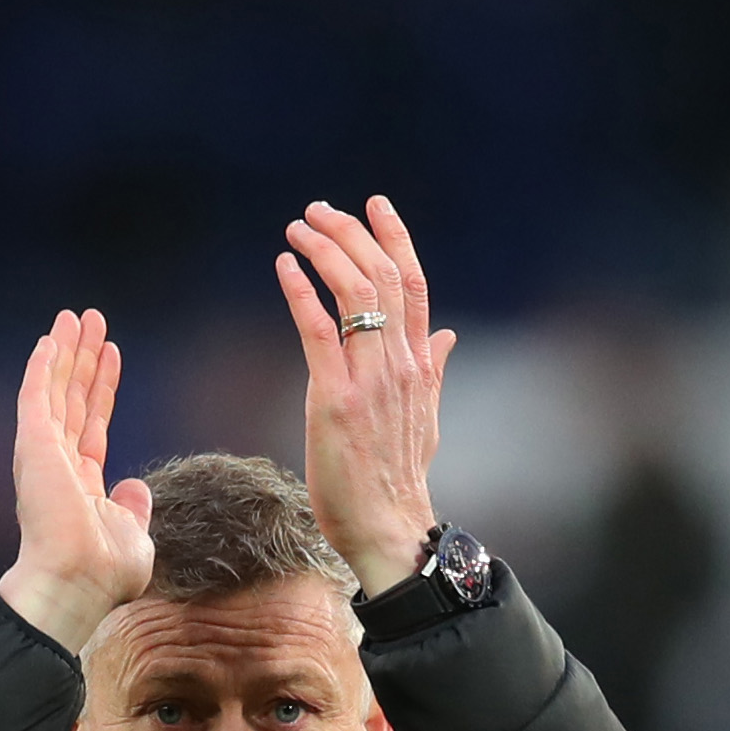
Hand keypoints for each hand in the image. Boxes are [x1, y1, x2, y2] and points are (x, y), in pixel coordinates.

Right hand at [0, 309, 151, 654]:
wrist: (78, 583)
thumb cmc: (105, 574)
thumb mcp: (134, 537)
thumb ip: (132, 509)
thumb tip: (135, 486)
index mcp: (81, 484)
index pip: (93, 423)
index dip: (103, 387)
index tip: (112, 354)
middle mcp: (58, 465)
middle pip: (72, 398)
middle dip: (83, 358)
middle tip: (90, 320)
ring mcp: (44, 454)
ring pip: (56, 389)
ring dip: (67, 351)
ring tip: (77, 316)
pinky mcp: (34, 447)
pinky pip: (36, 397)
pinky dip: (42, 367)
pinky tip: (50, 340)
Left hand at [277, 194, 457, 594]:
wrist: (388, 526)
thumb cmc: (398, 476)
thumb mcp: (425, 415)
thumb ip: (434, 368)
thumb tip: (446, 334)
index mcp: (421, 365)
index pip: (415, 284)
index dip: (396, 238)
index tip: (374, 204)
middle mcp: (401, 365)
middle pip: (382, 277)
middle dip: (350, 233)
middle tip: (318, 211)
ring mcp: (370, 381)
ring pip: (355, 293)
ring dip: (324, 251)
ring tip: (297, 229)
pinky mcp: (334, 399)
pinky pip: (318, 331)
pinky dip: (300, 291)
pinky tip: (283, 266)